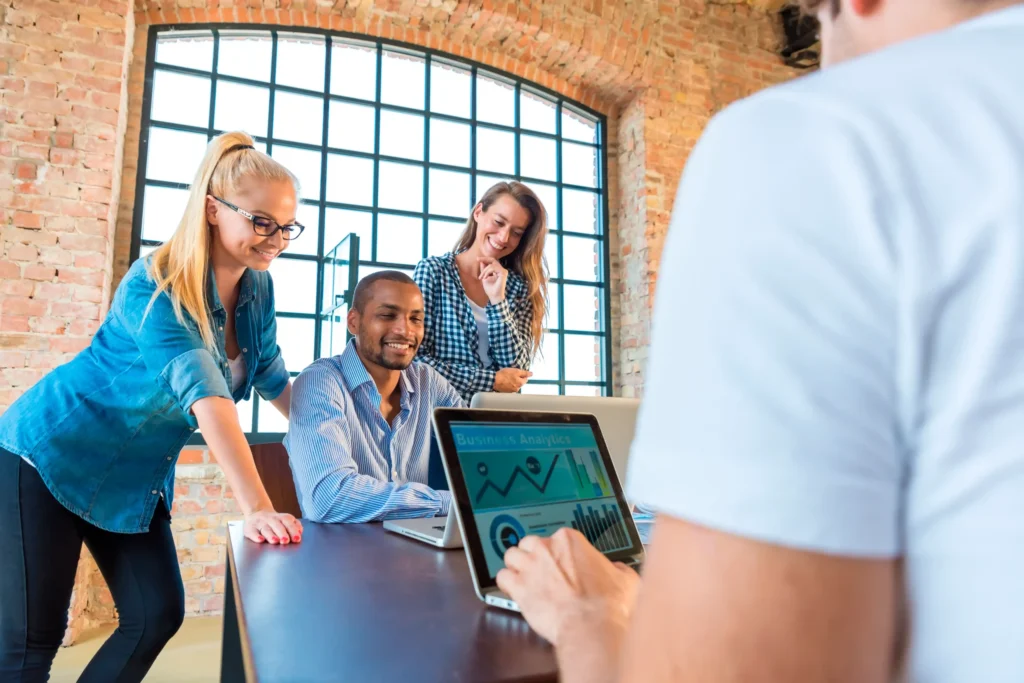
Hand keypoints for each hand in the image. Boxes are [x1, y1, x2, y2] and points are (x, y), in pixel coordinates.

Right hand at [243, 509, 302, 544]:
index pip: (288, 522)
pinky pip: (252, 532)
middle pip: (277, 525)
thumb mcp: (286, 520)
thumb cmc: (275, 521)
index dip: (293, 530)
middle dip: (282, 533)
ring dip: (271, 535)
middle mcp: (270, 519)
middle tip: (286, 541)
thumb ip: (295, 525)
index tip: (297, 539)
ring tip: (275, 541)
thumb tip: (300, 531)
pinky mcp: (250, 528)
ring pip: (266, 529)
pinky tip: (260, 540)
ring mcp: (260, 523)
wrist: (256, 513)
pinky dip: (255, 536)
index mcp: (281, 518)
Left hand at [478, 257, 507, 303]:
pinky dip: (487, 272)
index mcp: (498, 271)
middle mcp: (502, 270)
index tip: (477, 259)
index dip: (485, 259)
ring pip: (491, 265)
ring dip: (484, 271)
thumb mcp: (484, 277)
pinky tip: (485, 278)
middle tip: (477, 259)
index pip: (492, 261)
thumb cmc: (490, 289)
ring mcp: (503, 271)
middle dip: (484, 259)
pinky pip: (493, 268)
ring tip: (481, 277)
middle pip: (493, 260)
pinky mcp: (503, 273)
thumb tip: (482, 261)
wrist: (494, 296)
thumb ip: (484, 270)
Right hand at [494, 367, 530, 391]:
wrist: (494, 380)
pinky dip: (509, 384)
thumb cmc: (505, 374)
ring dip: (513, 382)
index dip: (522, 374)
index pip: (525, 378)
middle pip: (520, 382)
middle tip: (511, 374)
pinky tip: (505, 381)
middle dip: (518, 378)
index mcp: (521, 383)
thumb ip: (524, 373)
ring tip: (507, 378)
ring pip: (515, 385)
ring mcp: (512, 391)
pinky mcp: (507, 392)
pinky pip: (510, 387)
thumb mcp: (516, 371)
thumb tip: (531, 374)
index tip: (517, 372)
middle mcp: (518, 389)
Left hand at [496, 528, 639, 646]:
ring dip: (516, 566)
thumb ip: (617, 569)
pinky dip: (506, 583)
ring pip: (511, 556)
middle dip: (533, 556)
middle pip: (529, 543)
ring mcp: (530, 566)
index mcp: (569, 541)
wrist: (591, 626)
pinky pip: (502, 577)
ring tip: (523, 578)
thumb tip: (617, 570)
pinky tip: (514, 590)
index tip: (562, 564)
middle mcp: (546, 548)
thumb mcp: (625, 579)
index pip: (556, 538)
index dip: (558, 553)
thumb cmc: (607, 604)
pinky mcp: (519, 587)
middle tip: (541, 571)